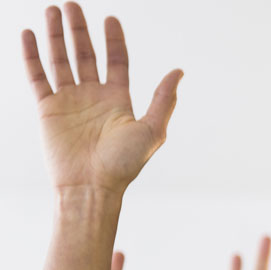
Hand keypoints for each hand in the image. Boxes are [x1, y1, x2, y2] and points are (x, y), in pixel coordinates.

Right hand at [21, 3, 181, 194]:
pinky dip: (32, 55)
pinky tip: (29, 34)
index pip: (115, 60)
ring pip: (60, 59)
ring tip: (53, 9)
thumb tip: (178, 71)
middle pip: (85, 54)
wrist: (91, 186)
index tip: (109, 18)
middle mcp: (93, 96)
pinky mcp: (47, 108)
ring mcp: (69, 100)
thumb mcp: (152, 130)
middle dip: (78, 29)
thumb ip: (163, 99)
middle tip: (72, 3)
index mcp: (118, 99)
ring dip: (56, 34)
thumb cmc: (124, 164)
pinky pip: (37, 76)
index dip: (113, 39)